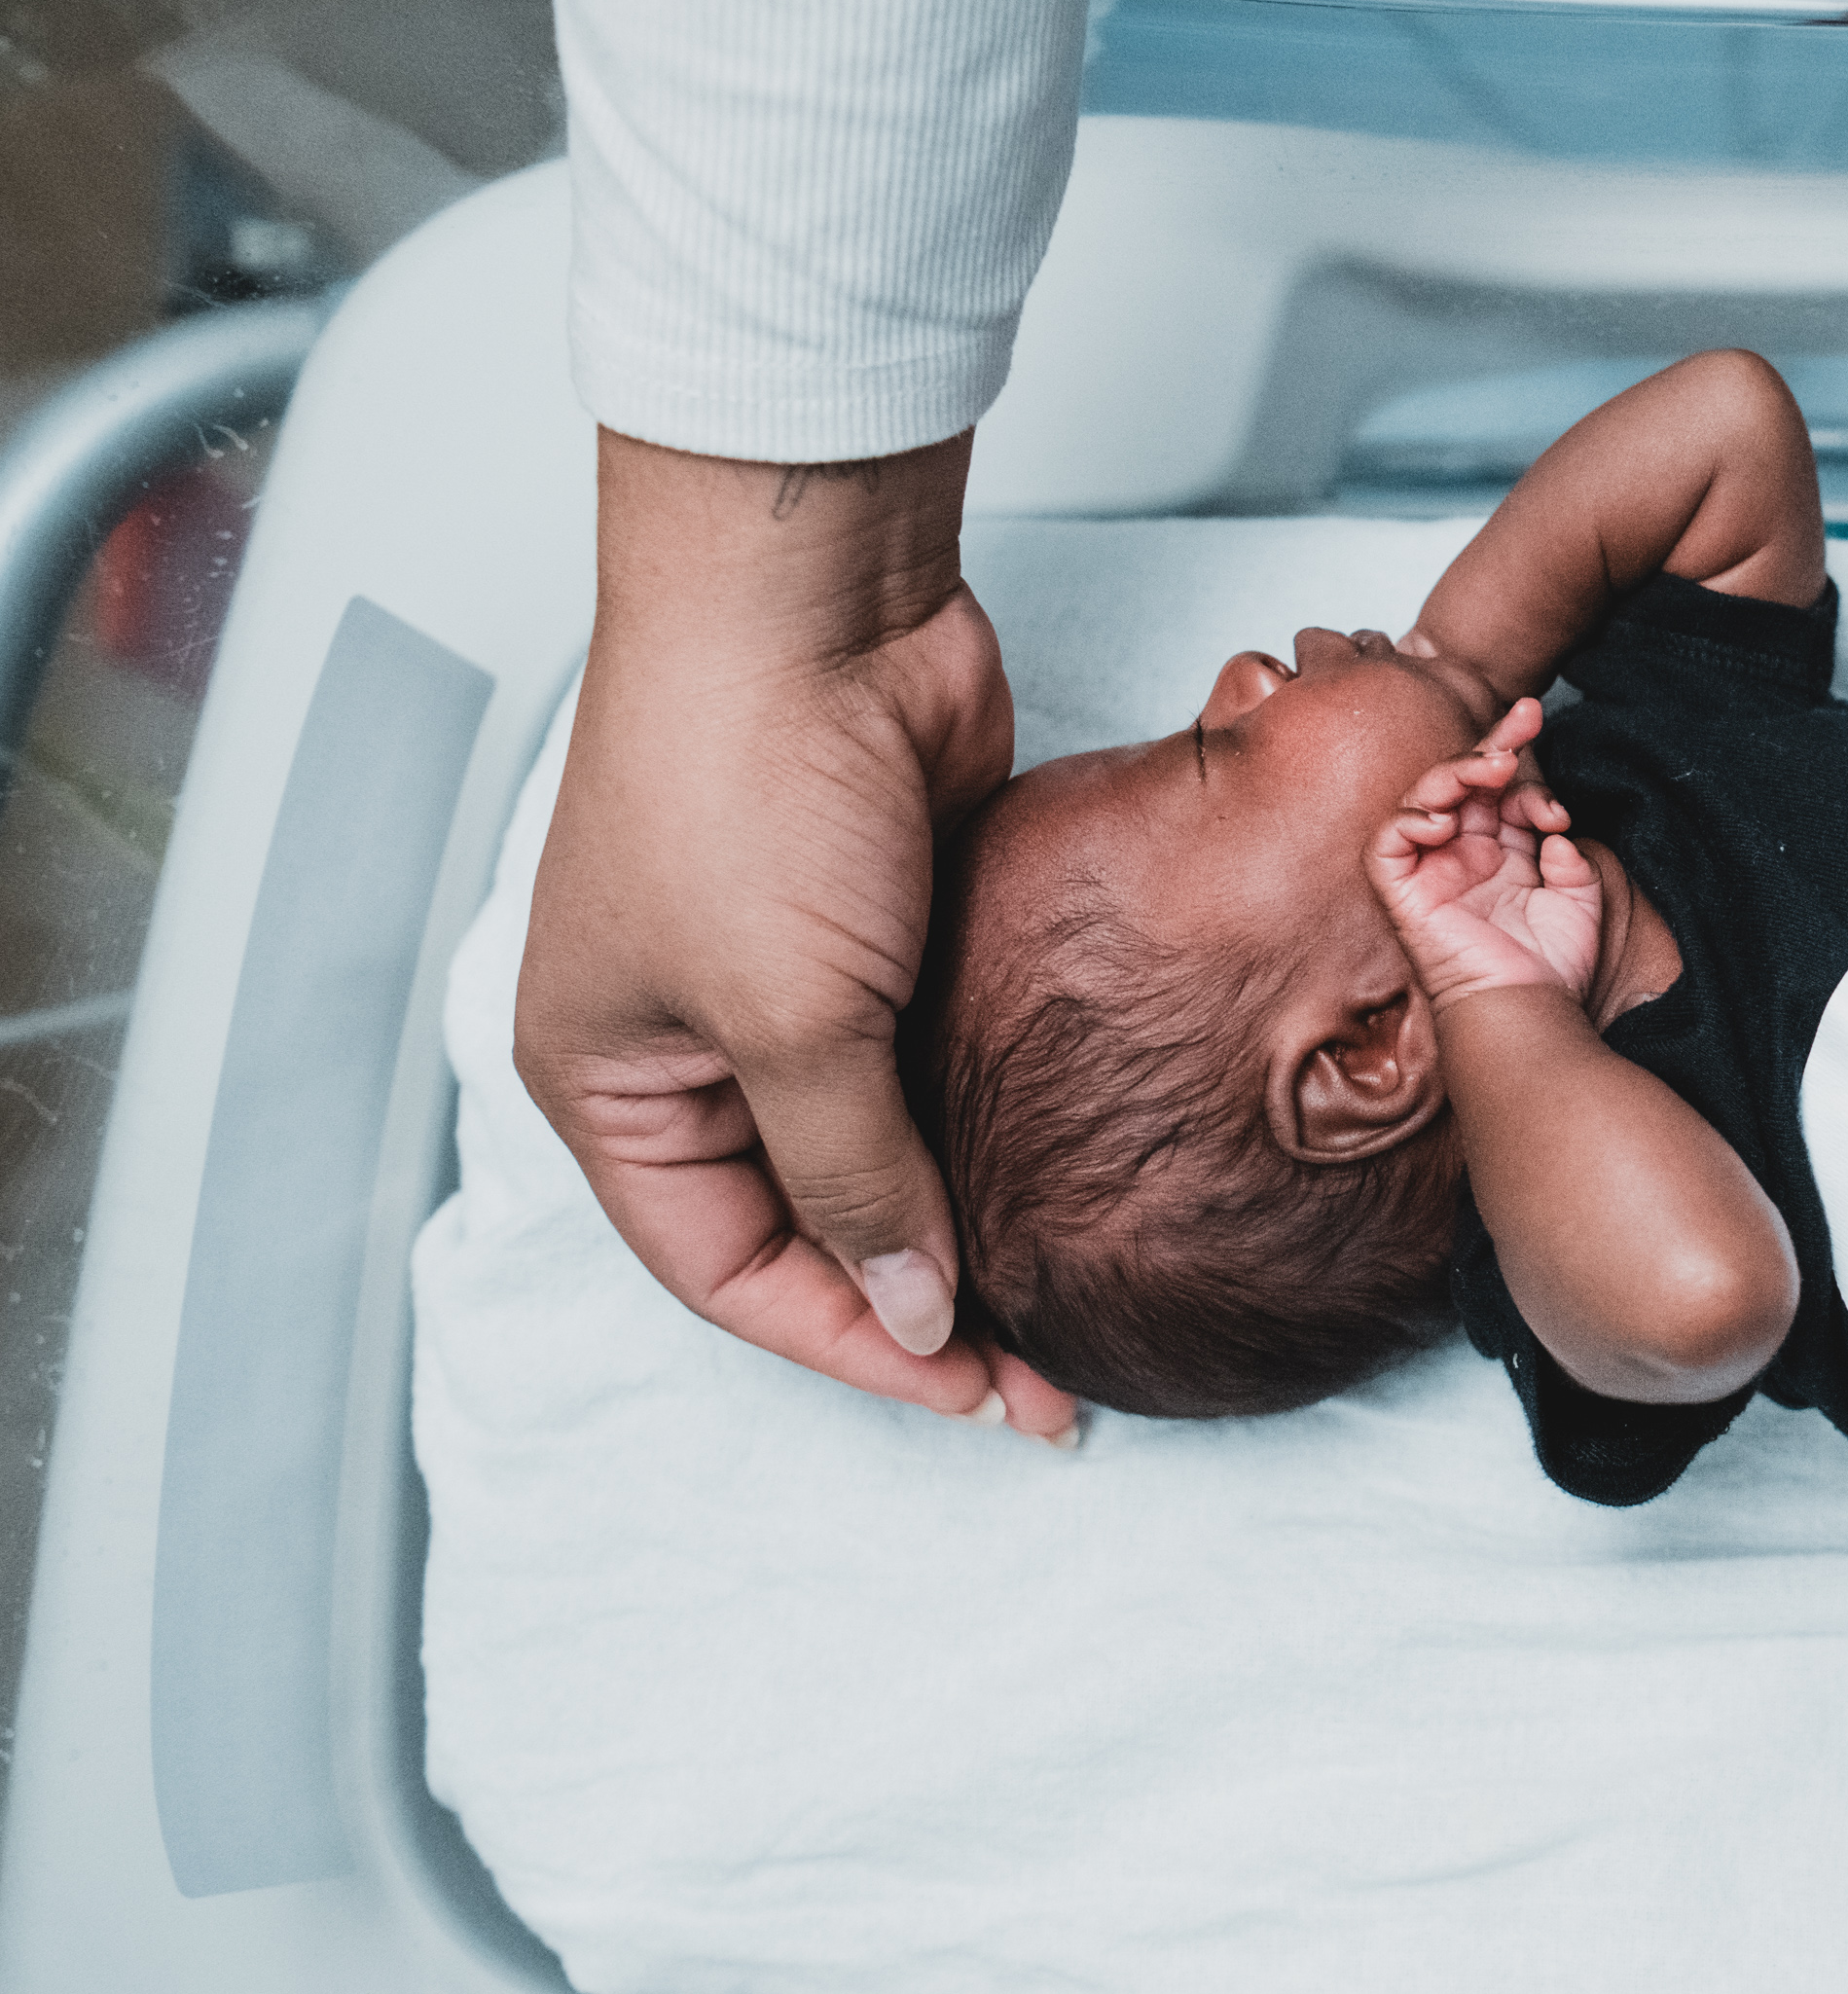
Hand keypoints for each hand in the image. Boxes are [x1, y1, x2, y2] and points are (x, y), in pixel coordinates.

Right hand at [515, 431, 1078, 1441]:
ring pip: (887, 1155)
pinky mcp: (891, 935)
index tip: (982, 1394)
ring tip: (1083, 1302)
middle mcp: (693, 1048)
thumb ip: (855, 1176)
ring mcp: (795, 988)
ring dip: (973, 1226)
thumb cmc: (748, 785)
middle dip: (925, 1306)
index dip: (854, 1344)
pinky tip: (1085, 1178)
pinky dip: (999, 1132)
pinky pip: (942, 1069)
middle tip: (1055, 1382)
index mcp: (616, 1084)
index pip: (730, 1273)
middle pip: (811, 1228)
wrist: (824, 599)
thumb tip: (912, 1307)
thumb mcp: (790, 1022)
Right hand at [1366, 699, 1599, 1004]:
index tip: (1548, 755)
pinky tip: (1447, 817)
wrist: (1529, 1010)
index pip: (1501, 792)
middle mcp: (1464, 856)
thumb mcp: (1580, 897)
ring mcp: (1432, 872)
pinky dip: (1411, 819)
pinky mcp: (1404, 893)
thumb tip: (1553, 829)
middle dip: (1493, 745)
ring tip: (1497, 766)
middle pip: (1464, 784)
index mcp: (1502, 854)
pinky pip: (1389, 843)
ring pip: (1426, 799)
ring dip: (1458, 772)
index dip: (1523, 766)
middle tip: (1525, 717)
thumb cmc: (1551, 966)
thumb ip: (1570, 855)